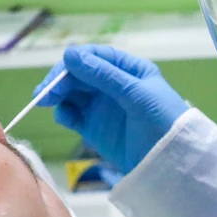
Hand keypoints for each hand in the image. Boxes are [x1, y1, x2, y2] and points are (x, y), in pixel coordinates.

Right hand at [34, 45, 190, 173]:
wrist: (173, 162)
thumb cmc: (164, 121)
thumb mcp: (137, 95)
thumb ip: (104, 75)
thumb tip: (70, 54)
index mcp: (129, 70)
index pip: (95, 57)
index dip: (75, 62)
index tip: (60, 73)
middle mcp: (113, 85)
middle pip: (78, 75)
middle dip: (60, 80)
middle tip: (43, 94)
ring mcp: (102, 106)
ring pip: (71, 93)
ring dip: (57, 95)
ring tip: (46, 102)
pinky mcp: (94, 128)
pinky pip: (72, 115)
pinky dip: (64, 113)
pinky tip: (64, 117)